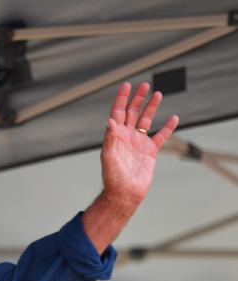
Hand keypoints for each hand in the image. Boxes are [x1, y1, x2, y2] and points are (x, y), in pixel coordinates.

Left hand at [101, 82, 178, 204]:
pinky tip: (173, 118)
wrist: (125, 193)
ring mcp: (138, 143)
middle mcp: (126, 136)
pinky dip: (167, 128)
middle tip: (144, 84)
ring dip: (151, 107)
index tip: (127, 85)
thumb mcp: (109, 156)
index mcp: (115, 136)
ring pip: (146, 121)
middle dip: (137, 99)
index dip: (121, 99)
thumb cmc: (112, 177)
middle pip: (132, 113)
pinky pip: (161, 137)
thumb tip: (110, 120)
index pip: (118, 112)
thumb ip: (110, 138)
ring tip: (158, 94)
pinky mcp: (150, 152)